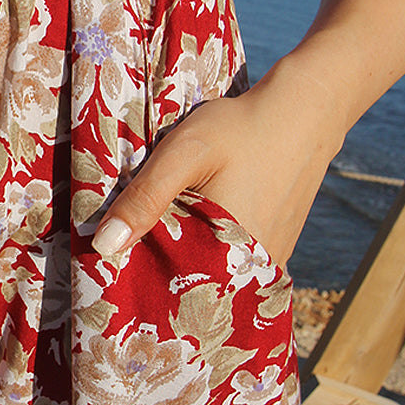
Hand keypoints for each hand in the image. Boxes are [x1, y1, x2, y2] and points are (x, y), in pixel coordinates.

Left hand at [91, 62, 343, 266]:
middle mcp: (255, 269)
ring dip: (188, 269)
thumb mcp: (182, 155)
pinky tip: (193, 237)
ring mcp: (270, 263)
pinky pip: (236, 268)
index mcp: (229, 254)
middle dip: (162, 279)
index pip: (171, 290)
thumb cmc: (239, 130)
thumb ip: (145, 198)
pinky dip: (212, 258)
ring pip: (216, 279)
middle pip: (195, 289)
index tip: (112, 278)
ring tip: (157, 250)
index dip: (140, 285)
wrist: (301, 113)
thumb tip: (104, 247)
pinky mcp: (277, 250)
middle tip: (129, 265)